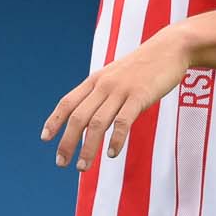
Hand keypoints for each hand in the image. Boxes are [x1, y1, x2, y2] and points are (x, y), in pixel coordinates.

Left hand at [40, 28, 196, 171]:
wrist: (170, 48)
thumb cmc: (143, 67)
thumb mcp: (116, 77)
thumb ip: (102, 94)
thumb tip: (91, 118)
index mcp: (95, 81)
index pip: (67, 102)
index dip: (54, 120)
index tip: (45, 139)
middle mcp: (103, 85)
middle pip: (78, 117)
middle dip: (67, 142)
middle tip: (61, 163)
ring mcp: (121, 90)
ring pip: (98, 123)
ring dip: (88, 148)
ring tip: (82, 167)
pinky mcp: (140, 96)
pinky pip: (123, 121)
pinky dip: (115, 139)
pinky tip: (112, 154)